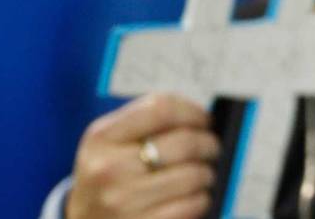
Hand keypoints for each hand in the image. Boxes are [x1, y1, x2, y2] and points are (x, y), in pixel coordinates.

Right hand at [67, 94, 219, 218]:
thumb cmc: (107, 176)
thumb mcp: (109, 142)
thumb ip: (146, 122)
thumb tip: (200, 118)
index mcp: (102, 137)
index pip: (161, 108)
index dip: (192, 111)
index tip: (204, 119)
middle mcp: (110, 168)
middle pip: (184, 142)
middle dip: (209, 144)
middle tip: (212, 148)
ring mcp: (124, 201)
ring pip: (193, 175)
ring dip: (207, 173)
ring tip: (202, 174)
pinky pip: (192, 205)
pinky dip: (201, 199)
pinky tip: (194, 197)